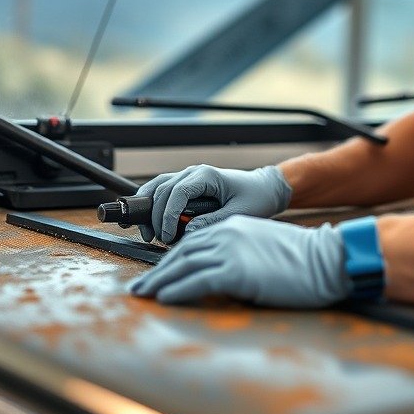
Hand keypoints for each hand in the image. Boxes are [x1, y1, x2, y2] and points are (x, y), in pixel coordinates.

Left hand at [128, 215, 348, 307]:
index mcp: (233, 226)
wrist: (325, 259)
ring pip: (184, 266)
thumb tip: (224, 272)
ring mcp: (230, 251)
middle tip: (141, 287)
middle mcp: (226, 234)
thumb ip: (240, 253)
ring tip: (145, 295)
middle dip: (159, 271)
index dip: (171, 259)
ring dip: (160, 281)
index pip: (192, 241)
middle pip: (181, 252)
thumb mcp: (264, 247)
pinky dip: (178, 290)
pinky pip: (197, 281)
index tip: (159, 273)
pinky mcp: (236, 271)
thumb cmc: (302, 259)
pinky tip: (165, 299)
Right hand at [134, 164, 290, 244]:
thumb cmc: (256, 198)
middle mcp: (194, 172)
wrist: (265, 188)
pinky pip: (163, 190)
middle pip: (162, 190)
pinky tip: (149, 222)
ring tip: (149, 234)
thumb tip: (185, 232)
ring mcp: (188, 177)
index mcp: (206, 176)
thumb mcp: (238, 213)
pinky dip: (153, 204)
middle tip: (158, 240)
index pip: (177, 192)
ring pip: (157, 187)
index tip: (167, 236)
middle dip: (155, 217)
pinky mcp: (187, 185)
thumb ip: (212, 222)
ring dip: (149, 209)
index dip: (167, 215)